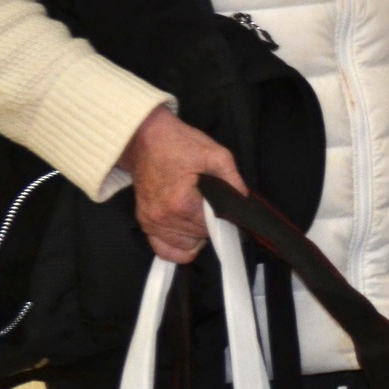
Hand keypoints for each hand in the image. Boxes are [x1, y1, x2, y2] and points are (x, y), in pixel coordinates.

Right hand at [118, 105, 246, 262]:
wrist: (145, 138)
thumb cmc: (179, 144)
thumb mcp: (216, 154)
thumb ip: (233, 180)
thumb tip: (243, 201)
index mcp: (181, 203)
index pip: (212, 228)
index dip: (223, 219)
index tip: (223, 207)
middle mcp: (163, 217)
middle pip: (199, 238)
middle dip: (211, 224)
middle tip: (210, 204)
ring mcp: (150, 222)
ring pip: (184, 247)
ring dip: (195, 234)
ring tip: (198, 212)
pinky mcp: (144, 222)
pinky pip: (164, 250)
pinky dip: (178, 245)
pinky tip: (186, 230)